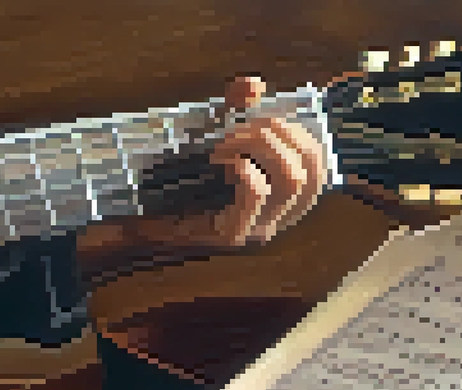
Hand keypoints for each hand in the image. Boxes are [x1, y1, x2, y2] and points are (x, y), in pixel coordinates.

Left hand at [74, 75, 329, 280]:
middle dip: (279, 135)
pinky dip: (243, 166)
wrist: (142, 220)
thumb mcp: (214, 138)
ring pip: (290, 181)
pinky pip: (256, 193)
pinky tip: (219, 161)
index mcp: (282, 201)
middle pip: (307, 170)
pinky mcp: (232, 235)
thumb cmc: (181, 182)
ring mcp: (257, 229)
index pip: (319, 168)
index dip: (301, 136)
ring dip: (261, 147)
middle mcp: (277, 218)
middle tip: (240, 126)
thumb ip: (235, 109)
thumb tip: (251, 83)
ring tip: (227, 141)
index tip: (268, 120)